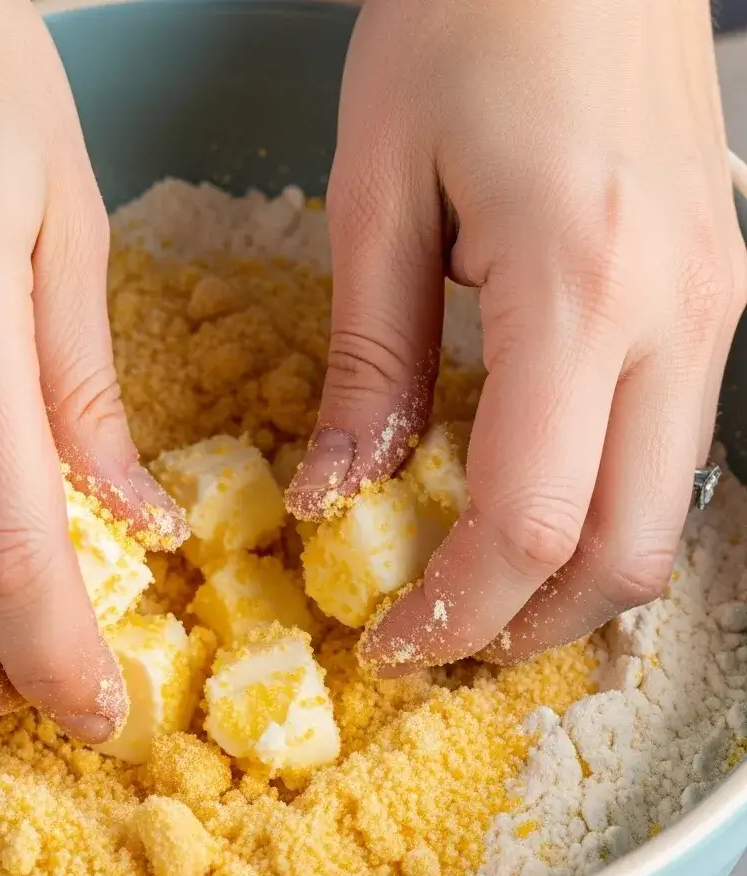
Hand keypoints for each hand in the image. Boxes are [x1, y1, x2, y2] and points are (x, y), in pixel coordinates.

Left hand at [288, 0, 746, 668]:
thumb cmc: (468, 23)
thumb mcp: (378, 194)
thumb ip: (368, 362)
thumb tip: (338, 492)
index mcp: (583, 284)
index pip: (532, 520)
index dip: (457, 607)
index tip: (390, 640)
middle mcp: (680, 313)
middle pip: (626, 550)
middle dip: (526, 622)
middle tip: (435, 634)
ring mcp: (714, 306)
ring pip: (662, 514)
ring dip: (567, 579)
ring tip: (473, 588)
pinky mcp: (711, 297)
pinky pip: (665, 451)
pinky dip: (594, 508)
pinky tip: (523, 502)